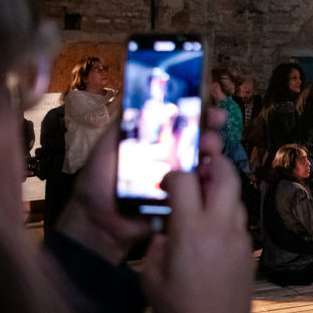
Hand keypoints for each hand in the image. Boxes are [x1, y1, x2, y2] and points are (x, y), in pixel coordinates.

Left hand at [55, 108, 225, 262]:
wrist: (97, 222)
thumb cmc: (98, 182)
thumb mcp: (108, 144)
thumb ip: (125, 121)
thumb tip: (137, 90)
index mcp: (153, 142)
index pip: (180, 123)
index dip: (197, 113)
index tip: (208, 107)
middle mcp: (169, 158)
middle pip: (198, 141)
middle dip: (210, 131)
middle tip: (214, 127)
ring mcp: (179, 180)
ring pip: (204, 163)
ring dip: (212, 155)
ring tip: (211, 150)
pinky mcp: (183, 201)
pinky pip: (201, 190)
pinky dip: (210, 182)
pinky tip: (211, 174)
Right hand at [141, 148, 256, 312]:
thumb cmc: (181, 311)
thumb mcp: (150, 278)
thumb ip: (155, 246)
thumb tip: (164, 230)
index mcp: (191, 230)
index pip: (185, 179)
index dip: (172, 173)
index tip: (164, 181)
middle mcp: (220, 226)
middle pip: (225, 173)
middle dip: (212, 160)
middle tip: (198, 160)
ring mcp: (239, 236)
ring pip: (235, 194)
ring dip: (220, 185)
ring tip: (202, 192)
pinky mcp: (248, 248)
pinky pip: (238, 217)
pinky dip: (226, 210)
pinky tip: (210, 225)